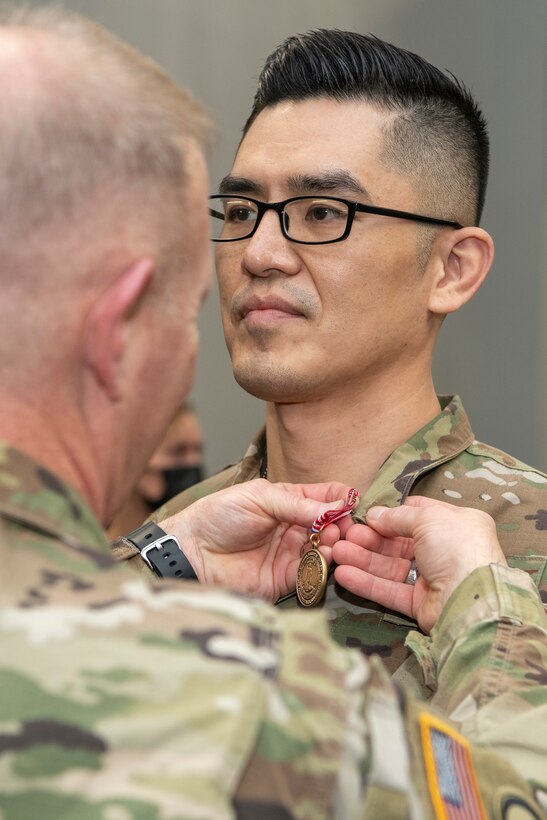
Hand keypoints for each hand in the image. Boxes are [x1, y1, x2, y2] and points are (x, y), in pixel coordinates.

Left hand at [160, 479, 349, 600]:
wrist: (192, 551)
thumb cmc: (219, 516)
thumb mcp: (259, 498)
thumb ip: (296, 504)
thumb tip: (334, 507)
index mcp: (289, 501)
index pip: (325, 496)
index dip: (341, 498)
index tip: (351, 504)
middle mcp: (294, 527)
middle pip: (332, 525)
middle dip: (343, 525)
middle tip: (345, 527)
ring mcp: (291, 553)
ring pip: (327, 549)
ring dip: (336, 545)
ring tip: (335, 541)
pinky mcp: (285, 579)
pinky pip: (312, 573)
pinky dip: (323, 566)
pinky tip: (325, 557)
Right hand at [333, 496, 505, 632]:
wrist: (473, 598)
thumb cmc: (456, 547)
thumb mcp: (428, 518)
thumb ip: (398, 516)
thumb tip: (374, 515)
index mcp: (456, 524)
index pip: (420, 514)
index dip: (393, 513)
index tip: (367, 513)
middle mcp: (446, 550)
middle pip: (400, 542)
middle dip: (371, 538)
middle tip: (345, 535)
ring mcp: (433, 579)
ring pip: (391, 566)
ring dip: (363, 559)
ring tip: (336, 552)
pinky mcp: (421, 604)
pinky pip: (390, 590)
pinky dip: (367, 582)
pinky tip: (343, 574)